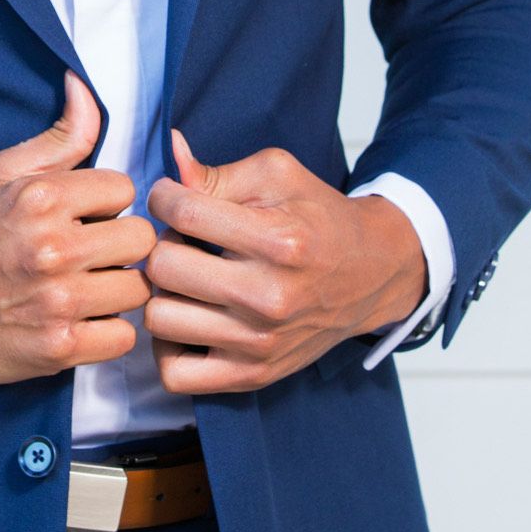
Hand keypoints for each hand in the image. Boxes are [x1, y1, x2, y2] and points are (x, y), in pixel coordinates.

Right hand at [0, 72, 154, 384]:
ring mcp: (58, 302)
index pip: (124, 189)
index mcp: (42, 199)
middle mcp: (53, 249)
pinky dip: (108, 330)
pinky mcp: (59, 348)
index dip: (107, 201)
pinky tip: (84, 318)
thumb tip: (84, 88)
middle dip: (120, 243)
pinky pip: (123, 337)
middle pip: (141, 240)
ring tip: (90, 285)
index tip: (85, 215)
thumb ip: (58, 136)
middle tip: (93, 252)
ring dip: (118, 288)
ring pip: (138, 290)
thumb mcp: (2, 171)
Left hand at [143, 129, 427, 393]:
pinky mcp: (253, 375)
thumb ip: (215, 172)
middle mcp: (269, 297)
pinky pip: (176, 373)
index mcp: (277, 240)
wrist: (370, 274)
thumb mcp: (277, 176)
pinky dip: (168, 346)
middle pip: (163, 268)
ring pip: (160, 318)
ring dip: (163, 293)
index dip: (163, 197)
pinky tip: (188, 317)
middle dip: (162, 244)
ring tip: (186, 278)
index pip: (183, 212)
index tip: (172, 198)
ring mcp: (260, 342)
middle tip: (181, 239)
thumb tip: (170, 156)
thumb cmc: (318, 219)